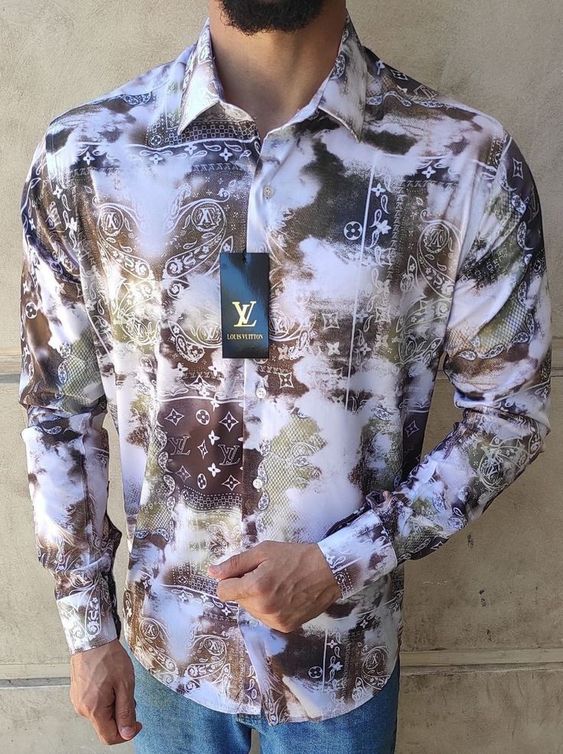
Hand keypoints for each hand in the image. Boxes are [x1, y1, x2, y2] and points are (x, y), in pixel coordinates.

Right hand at [69, 638, 142, 744]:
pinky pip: (94, 703)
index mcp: (93, 710)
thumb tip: (127, 733)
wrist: (92, 638)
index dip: (126, 733)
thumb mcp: (125, 684)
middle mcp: (82, 708)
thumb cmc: (108, 657)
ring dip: (114, 705)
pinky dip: (105, 698)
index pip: (109, 737)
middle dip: (121, 714)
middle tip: (129, 693)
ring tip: (119, 683)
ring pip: (101, 714)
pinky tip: (110, 681)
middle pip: (106, 725)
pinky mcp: (78, 692)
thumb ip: (126, 711)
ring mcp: (78, 700)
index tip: (138, 723)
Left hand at [207, 540, 341, 632]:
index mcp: (254, 588)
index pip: (223, 592)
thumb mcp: (263, 551)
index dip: (231, 580)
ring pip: (252, 611)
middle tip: (267, 575)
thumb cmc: (295, 556)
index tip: (245, 572)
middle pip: (238, 601)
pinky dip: (270, 608)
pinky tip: (285, 596)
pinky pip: (266, 618)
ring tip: (278, 585)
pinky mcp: (285, 628)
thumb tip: (212, 573)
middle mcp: (263, 608)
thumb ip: (235, 563)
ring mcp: (274, 621)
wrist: (328, 571)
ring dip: (258, 600)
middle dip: (246, 588)